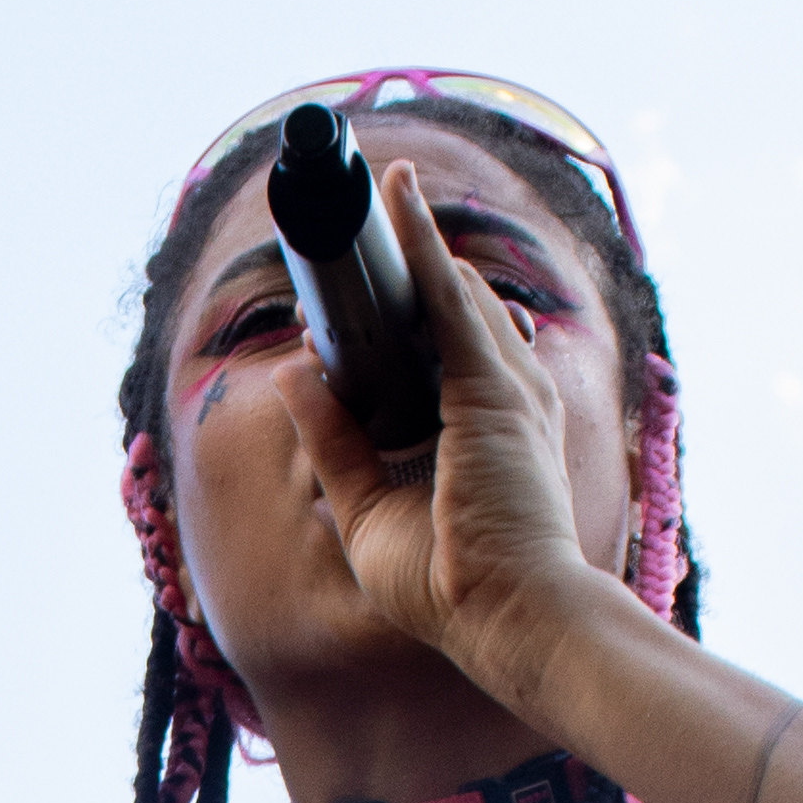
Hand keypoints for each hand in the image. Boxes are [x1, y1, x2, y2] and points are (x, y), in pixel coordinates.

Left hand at [276, 163, 602, 715]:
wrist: (509, 617)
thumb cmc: (450, 585)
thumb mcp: (365, 506)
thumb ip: (333, 438)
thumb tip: (294, 373)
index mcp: (480, 426)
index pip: (441, 342)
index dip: (400, 307)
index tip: (356, 290)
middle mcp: (504, 393)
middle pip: (447, 305)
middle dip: (397, 263)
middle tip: (348, 221)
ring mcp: (507, 383)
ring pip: (450, 286)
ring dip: (408, 235)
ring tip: (366, 184)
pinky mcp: (493, 384)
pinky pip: (446, 295)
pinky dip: (421, 243)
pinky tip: (396, 199)